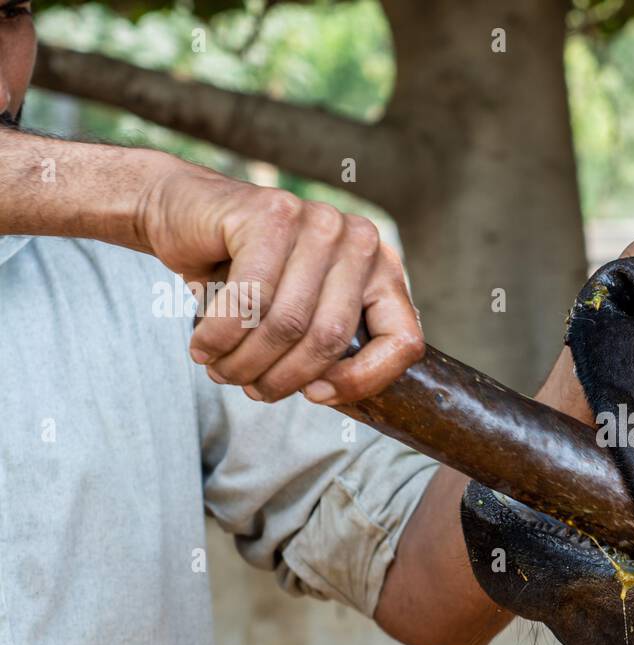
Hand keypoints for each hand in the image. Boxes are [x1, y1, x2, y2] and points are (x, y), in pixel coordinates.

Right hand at [138, 163, 424, 404]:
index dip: (362, 381)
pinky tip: (203, 347)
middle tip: (250, 388)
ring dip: (245, 362)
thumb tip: (325, 393)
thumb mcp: (301, 314)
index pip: (403, 342)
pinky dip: (220, 336)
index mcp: (383, 271)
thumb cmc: (246, 274)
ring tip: (222, 371)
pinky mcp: (274, 213)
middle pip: (331, 338)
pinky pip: (250, 299)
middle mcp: (361, 242)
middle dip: (283, 378)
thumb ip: (327, 346)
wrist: (183, 214)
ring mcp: (320, 222)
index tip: (316, 396)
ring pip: (287, 323)